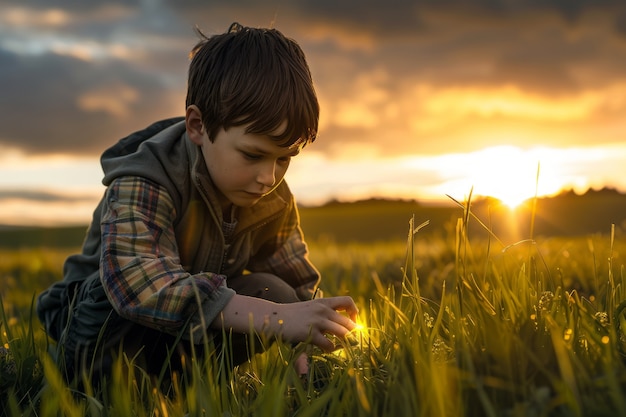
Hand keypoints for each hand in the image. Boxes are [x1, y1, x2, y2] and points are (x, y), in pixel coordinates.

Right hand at [212, 294, 357, 351]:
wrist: (274, 317)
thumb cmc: (293, 315)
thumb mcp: (310, 308)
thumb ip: (325, 313)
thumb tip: (341, 324)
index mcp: (324, 302)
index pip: (347, 301)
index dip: (354, 312)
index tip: (352, 321)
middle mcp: (323, 310)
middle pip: (348, 322)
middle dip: (352, 334)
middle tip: (350, 342)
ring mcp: (317, 321)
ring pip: (343, 333)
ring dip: (345, 343)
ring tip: (341, 347)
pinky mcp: (310, 333)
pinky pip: (329, 344)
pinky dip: (331, 349)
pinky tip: (326, 349)